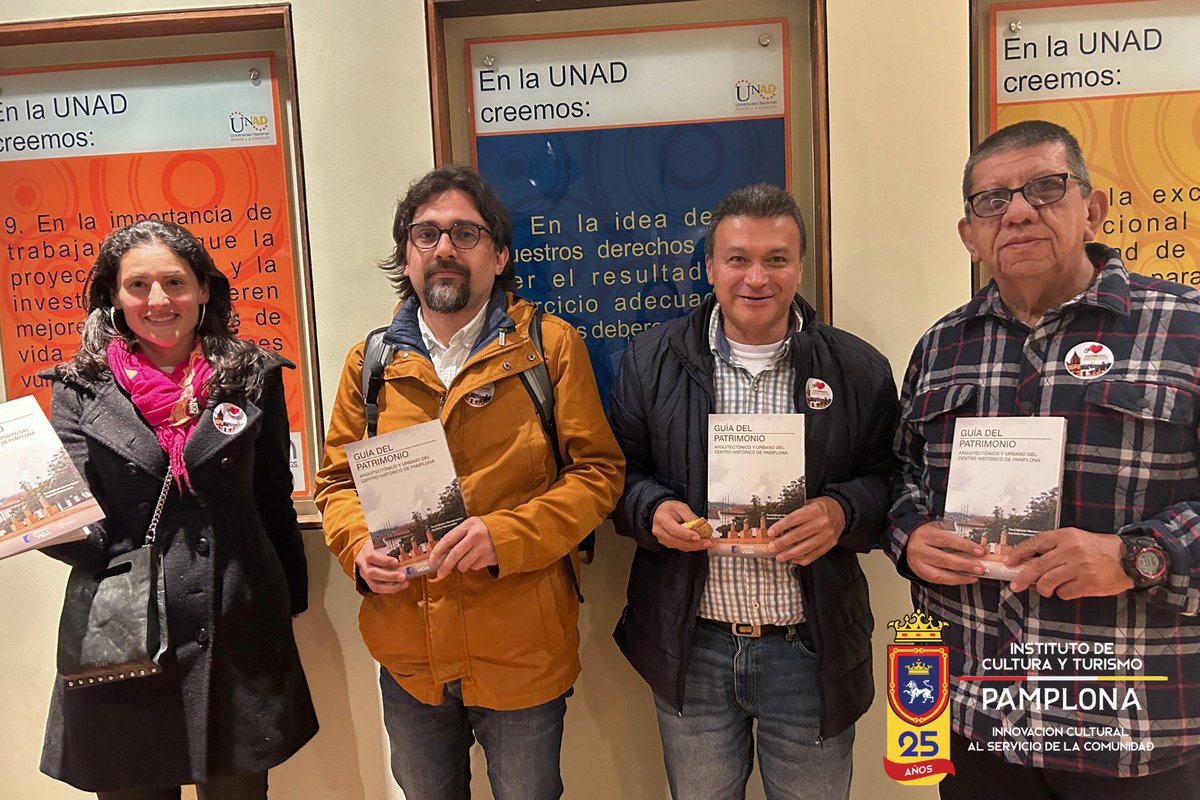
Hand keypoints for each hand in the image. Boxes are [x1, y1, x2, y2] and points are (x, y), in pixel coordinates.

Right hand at [355, 541, 411, 593]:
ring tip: (404, 582)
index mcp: (366, 551)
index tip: (396, 562)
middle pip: (372, 573)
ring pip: (375, 584)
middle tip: (403, 576)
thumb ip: (391, 544)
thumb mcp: (381, 540)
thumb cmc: (376, 545)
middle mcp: (363, 564)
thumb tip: (408, 547)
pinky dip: (390, 589)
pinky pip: (377, 589)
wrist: (364, 550)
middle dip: (390, 576)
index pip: (372, 557)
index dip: (384, 561)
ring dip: (391, 586)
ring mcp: (364, 574)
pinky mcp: (368, 582)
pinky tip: (400, 585)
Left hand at [431, 516, 497, 577]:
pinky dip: (474, 565)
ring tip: (468, 558)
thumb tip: (441, 554)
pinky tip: (479, 557)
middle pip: (454, 554)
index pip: (448, 539)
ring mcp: (483, 547)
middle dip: (445, 566)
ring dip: (462, 565)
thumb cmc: (486, 530)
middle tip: (440, 573)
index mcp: (468, 525)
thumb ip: (459, 536)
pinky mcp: (489, 557)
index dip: (438, 550)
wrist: (509, 532)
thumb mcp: (472, 527)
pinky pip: (474, 567)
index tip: (431, 559)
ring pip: (463, 564)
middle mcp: (475, 535)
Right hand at [651, 500, 715, 551]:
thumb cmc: (669, 508)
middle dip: (696, 543)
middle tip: (709, 542)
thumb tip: (703, 527)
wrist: (661, 511)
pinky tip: (701, 544)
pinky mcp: (668, 544)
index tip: (698, 536)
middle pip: (679, 541)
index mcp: (662, 520)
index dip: (687, 535)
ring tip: (709, 543)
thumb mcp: (681, 507)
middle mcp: (660, 532)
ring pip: (682, 546)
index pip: (675, 530)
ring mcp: (663, 539)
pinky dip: (693, 546)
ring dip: (697, 546)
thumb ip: (691, 517)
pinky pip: (682, 547)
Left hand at [766, 497, 845, 564]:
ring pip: (806, 547)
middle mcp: (822, 523)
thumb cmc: (823, 507)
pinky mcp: (830, 544)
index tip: (771, 532)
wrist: (842, 511)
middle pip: (798, 535)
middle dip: (782, 543)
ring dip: (790, 554)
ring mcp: (827, 535)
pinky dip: (803, 559)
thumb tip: (778, 520)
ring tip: (779, 557)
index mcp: (815, 510)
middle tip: (771, 547)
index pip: (794, 519)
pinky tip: (793, 559)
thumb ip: (796, 511)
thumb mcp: (810, 502)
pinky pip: (815, 554)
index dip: (781, 526)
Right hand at [903, 521, 985, 584]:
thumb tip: (975, 542)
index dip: (964, 546)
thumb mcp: (938, 527)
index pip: (947, 540)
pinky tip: (965, 578)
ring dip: (960, 576)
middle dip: (964, 564)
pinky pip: (938, 580)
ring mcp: (917, 563)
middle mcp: (919, 549)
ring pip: (940, 573)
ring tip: (975, 576)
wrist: (908, 539)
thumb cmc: (927, 533)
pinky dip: (953, 580)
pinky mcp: (919, 573)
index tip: (979, 551)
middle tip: (980, 567)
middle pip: (943, 559)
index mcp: (925, 534)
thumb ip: (953, 532)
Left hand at [1006, 527, 1132, 598]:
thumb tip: (1029, 560)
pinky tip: (1067, 589)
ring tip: (1046, 588)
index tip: (1009, 561)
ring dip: (1043, 588)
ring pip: (1048, 582)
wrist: (1129, 558)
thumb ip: (1054, 547)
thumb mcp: (1076, 538)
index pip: (1035, 543)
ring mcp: (1079, 567)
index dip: (1019, 553)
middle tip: (1015, 584)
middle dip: (1022, 577)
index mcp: (1066, 536)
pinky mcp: (1088, 583)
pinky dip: (1062, 593)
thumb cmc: (1100, 548)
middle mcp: (1071, 550)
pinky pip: (1064, 592)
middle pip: (1037, 566)